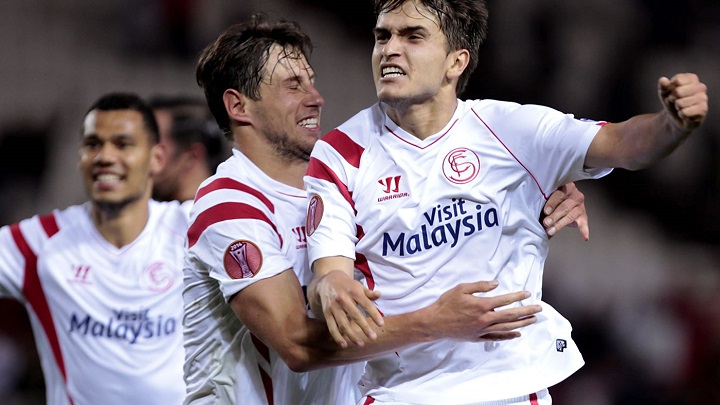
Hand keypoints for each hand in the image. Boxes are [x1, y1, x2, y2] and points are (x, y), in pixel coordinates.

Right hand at [311, 270, 381, 347]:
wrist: (327, 281)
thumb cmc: (347, 286)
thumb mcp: (358, 286)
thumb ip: (369, 293)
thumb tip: (379, 295)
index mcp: (353, 291)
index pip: (366, 304)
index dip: (374, 314)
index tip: (381, 324)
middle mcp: (343, 298)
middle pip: (355, 315)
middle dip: (365, 327)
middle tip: (373, 337)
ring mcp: (334, 306)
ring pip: (343, 323)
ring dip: (351, 335)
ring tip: (361, 344)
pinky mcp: (326, 312)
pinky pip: (332, 326)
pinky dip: (337, 336)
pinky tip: (344, 344)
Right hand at [426, 280, 541, 340]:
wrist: (435, 323)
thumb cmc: (446, 304)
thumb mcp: (461, 289)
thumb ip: (479, 286)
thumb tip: (495, 284)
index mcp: (481, 305)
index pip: (504, 300)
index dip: (517, 297)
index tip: (527, 294)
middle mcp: (484, 319)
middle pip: (510, 316)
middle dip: (526, 311)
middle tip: (539, 309)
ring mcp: (482, 330)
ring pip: (506, 327)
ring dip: (522, 323)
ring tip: (532, 320)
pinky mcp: (478, 337)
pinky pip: (496, 337)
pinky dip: (508, 336)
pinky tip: (516, 334)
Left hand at [541, 182, 588, 239]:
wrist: (565, 200)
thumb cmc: (553, 198)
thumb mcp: (549, 196)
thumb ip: (545, 200)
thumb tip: (534, 210)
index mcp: (566, 187)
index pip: (559, 194)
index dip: (552, 203)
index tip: (546, 211)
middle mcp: (575, 195)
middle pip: (565, 206)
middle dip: (554, 216)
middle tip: (546, 223)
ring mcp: (580, 206)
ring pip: (570, 216)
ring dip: (560, 224)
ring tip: (551, 231)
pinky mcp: (583, 215)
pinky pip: (584, 223)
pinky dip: (584, 230)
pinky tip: (584, 237)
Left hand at [658, 73, 707, 130]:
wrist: (677, 117)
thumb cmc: (672, 102)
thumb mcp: (664, 93)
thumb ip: (663, 86)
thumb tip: (663, 80)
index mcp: (692, 78)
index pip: (677, 80)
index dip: (670, 88)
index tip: (673, 92)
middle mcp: (700, 86)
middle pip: (678, 92)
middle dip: (673, 99)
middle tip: (677, 101)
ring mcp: (703, 98)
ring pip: (680, 103)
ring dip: (677, 107)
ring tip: (681, 107)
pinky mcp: (703, 110)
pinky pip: (685, 112)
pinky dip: (681, 114)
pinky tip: (685, 114)